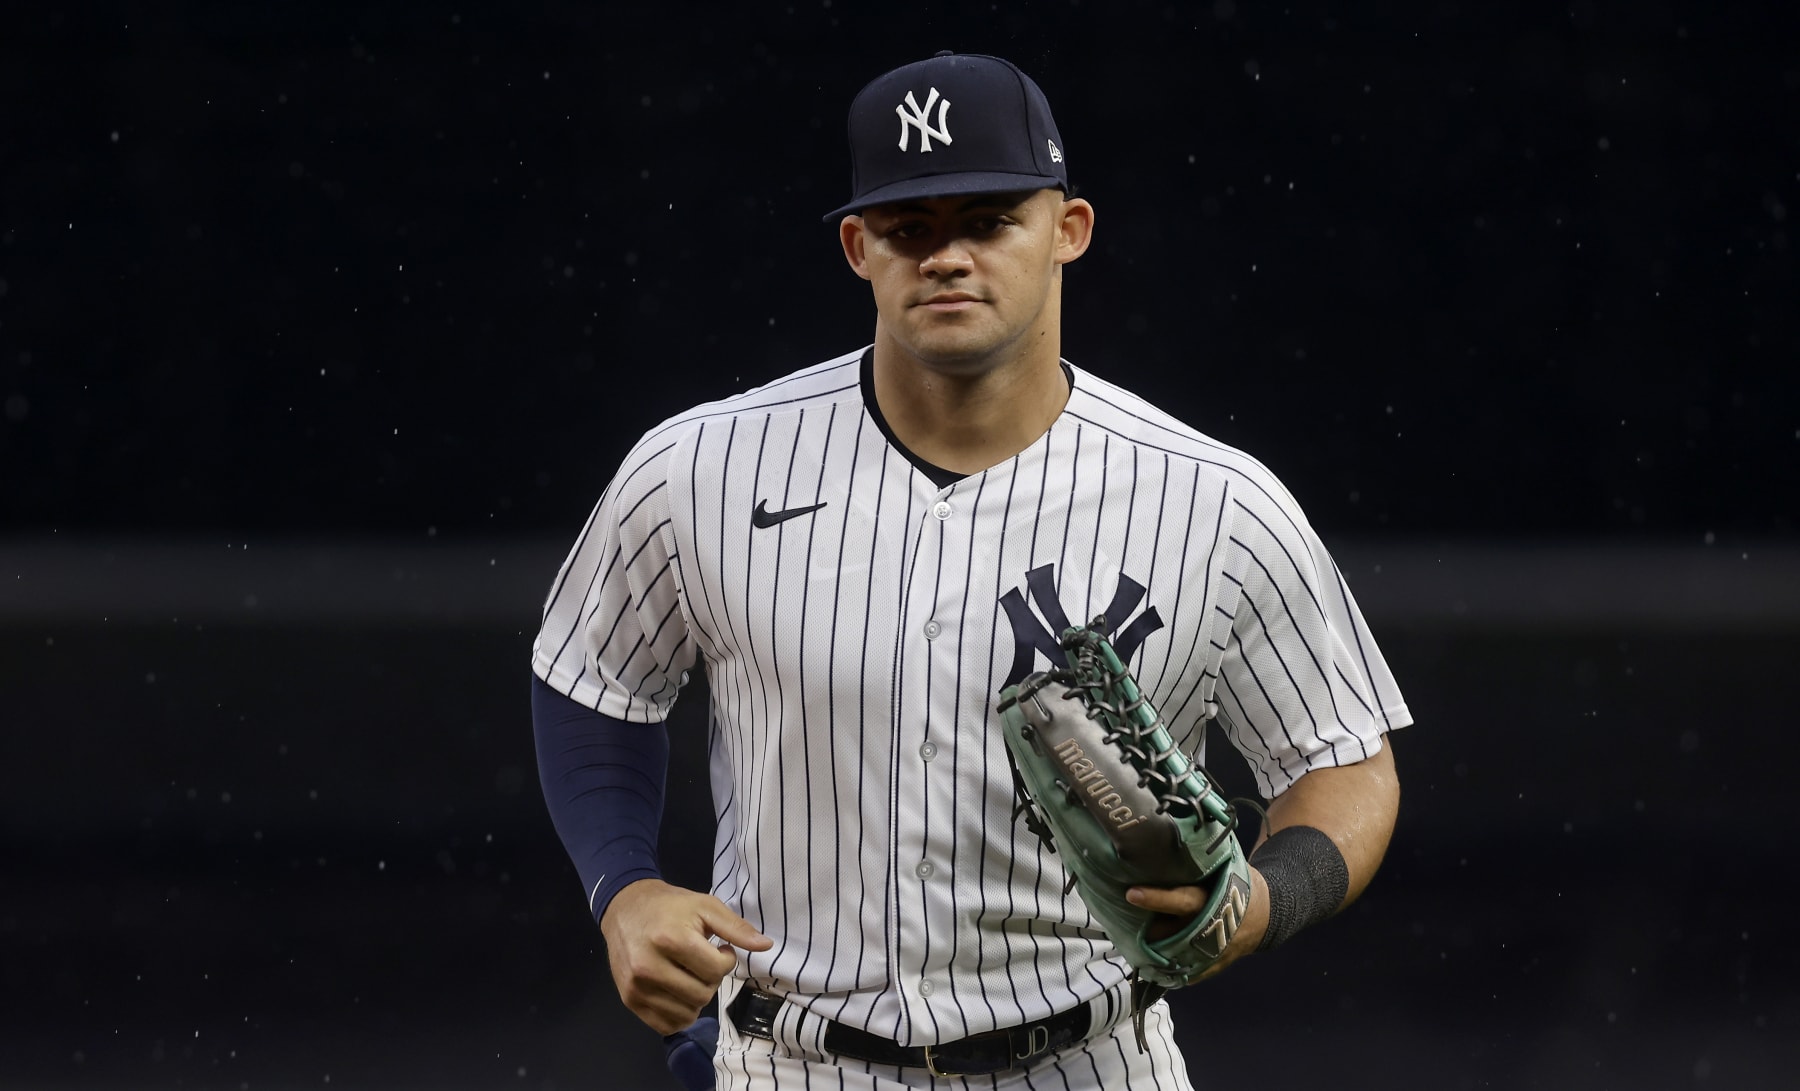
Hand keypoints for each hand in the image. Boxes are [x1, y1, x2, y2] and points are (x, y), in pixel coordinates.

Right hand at [600, 878, 773, 1034]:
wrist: (624, 908)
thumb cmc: (670, 906)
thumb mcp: (705, 906)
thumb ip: (736, 928)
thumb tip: (766, 946)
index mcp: (671, 940)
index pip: (716, 970)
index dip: (726, 960)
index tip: (720, 949)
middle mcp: (649, 967)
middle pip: (702, 995)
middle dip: (711, 980)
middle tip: (703, 962)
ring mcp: (637, 987)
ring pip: (686, 1014)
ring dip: (696, 998)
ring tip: (689, 974)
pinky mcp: (629, 1000)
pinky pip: (666, 1025)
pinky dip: (679, 1014)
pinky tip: (678, 992)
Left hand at [1126, 865, 1269, 981]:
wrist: (1266, 915)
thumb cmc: (1240, 883)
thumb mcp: (1228, 866)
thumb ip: (1202, 861)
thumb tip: (1169, 834)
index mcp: (1215, 900)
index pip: (1182, 900)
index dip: (1157, 898)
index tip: (1131, 893)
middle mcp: (1211, 929)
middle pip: (1172, 935)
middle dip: (1147, 932)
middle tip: (1122, 924)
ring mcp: (1213, 953)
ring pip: (1175, 958)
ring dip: (1152, 953)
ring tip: (1128, 943)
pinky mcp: (1212, 967)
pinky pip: (1186, 974)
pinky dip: (1168, 971)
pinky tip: (1148, 965)